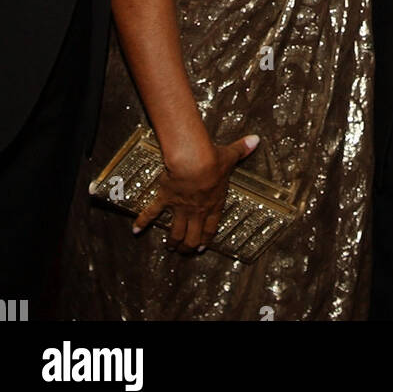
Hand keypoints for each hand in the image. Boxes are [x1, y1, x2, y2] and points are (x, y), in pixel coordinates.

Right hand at [132, 132, 259, 252]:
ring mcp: (180, 208)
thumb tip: (255, 140)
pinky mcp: (165, 200)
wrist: (194, 162)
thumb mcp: (231, 156)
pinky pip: (152, 213)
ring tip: (170, 247)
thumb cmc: (214, 160)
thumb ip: (242, 150)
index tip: (201, 247)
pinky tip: (136, 230)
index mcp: (214, 204)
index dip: (206, 238)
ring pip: (176, 232)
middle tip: (185, 251)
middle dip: (189, 246)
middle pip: (193, 236)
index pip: (210, 227)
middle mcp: (197, 211)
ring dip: (172, 241)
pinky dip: (143, 221)